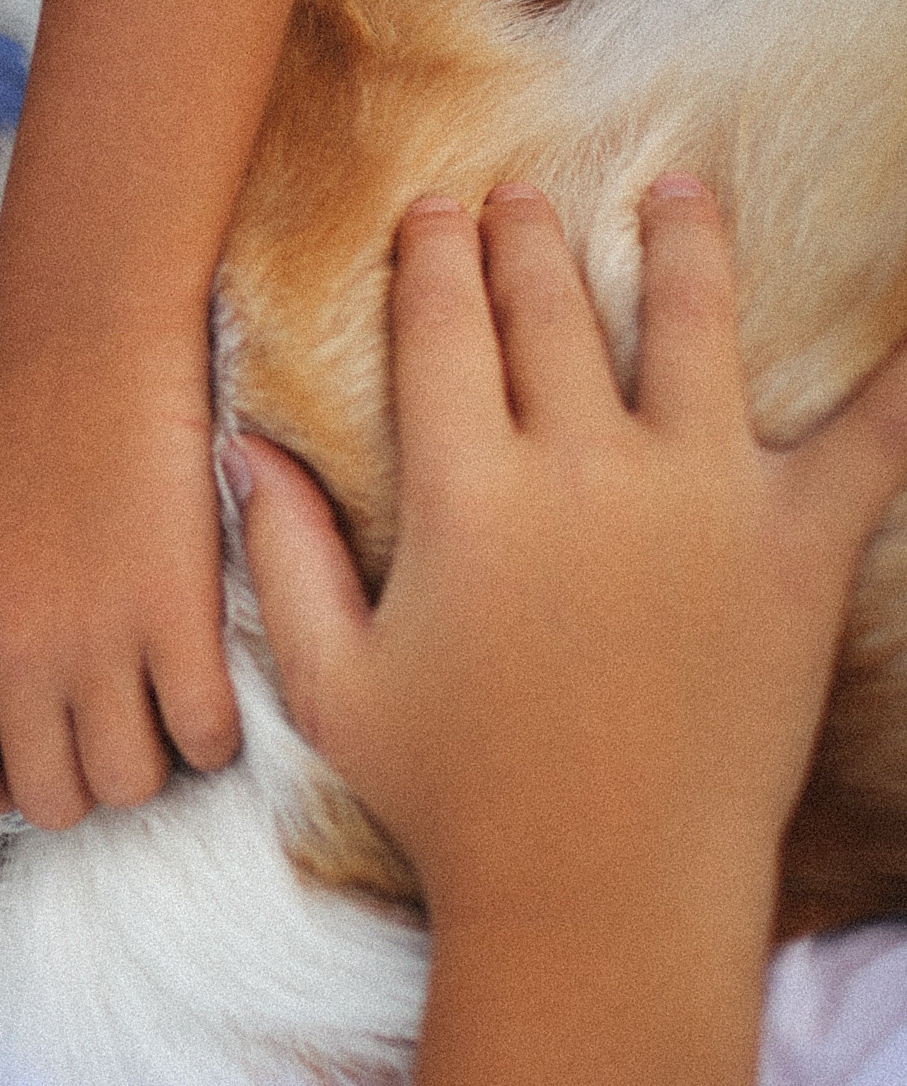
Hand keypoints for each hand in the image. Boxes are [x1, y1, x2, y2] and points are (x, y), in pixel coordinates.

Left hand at [0, 323, 239, 826]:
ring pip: (128, 783)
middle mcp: (15, 659)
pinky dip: (208, 732)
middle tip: (89, 723)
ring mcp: (101, 644)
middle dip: (69, 776)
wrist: (87, 348)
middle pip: (50, 801)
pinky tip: (196, 685)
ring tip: (145, 709)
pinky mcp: (182, 617)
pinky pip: (207, 736)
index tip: (16, 742)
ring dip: (140, 761)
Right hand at [236, 174, 906, 1085]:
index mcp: (467, 494)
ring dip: (681, 241)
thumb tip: (244, 449)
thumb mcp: (333, 684)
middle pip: (552, 307)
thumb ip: (283, 557)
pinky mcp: (796, 547)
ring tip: (681, 192)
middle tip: (522, 197)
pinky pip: (869, 437)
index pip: (445, 330)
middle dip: (528, 235)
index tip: (435, 217)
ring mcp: (700, 497)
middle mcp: (584, 468)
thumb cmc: (456, 799)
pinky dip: (896, 371)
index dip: (435, 260)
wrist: (604, 892)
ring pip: (695, 323)